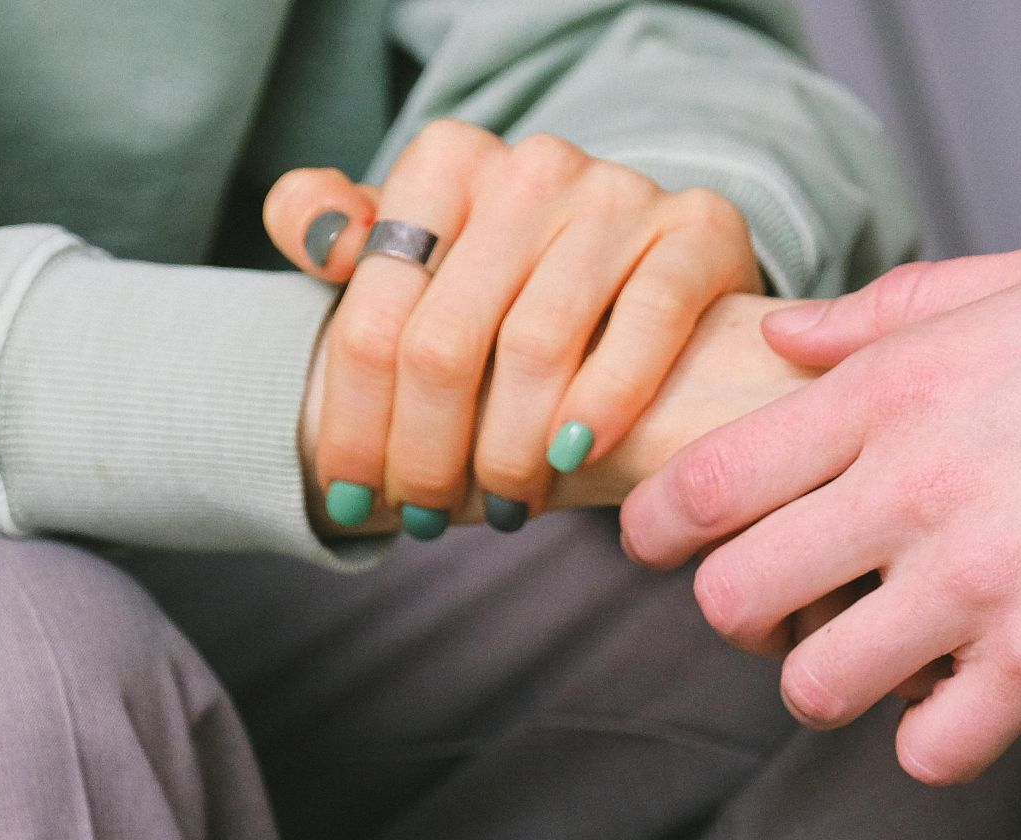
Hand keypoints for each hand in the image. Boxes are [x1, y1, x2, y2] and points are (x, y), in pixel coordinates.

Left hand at [263, 119, 759, 536]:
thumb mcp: (410, 248)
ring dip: (510, 452)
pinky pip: (647, 320)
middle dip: (426, 454)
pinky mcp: (699, 227)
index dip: (354, 423)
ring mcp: (619, 192)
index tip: (349, 498)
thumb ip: (330, 226)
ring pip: (537, 345)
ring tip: (503, 507)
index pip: (374, 316)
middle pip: (444, 342)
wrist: (648, 266)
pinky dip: (605, 401)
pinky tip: (575, 456)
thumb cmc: (504, 283)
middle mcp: (531, 165)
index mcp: (446, 161)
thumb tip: (321, 239)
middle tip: (426, 519)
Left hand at [620, 234, 1020, 783]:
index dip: (661, 524)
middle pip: (735, 594)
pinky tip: (977, 703)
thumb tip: (796, 333)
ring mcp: (978, 580)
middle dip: (744, 615)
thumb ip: (911, 307)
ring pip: (816, 684)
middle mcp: (918, 482)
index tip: (662, 545)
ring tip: (886, 662)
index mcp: (907, 382)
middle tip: (786, 613)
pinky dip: (942, 736)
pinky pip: (930, 745)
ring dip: (840, 682)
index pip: (713, 474)